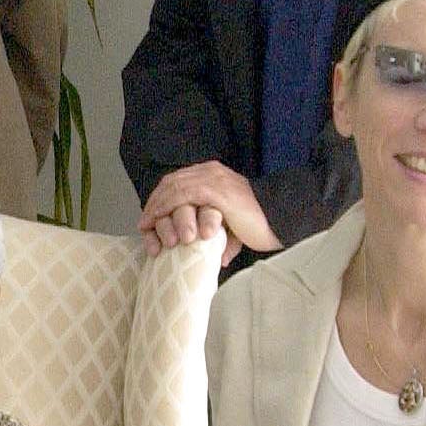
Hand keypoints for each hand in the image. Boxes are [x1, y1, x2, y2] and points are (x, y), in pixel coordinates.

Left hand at [138, 162, 279, 264]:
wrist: (281, 220)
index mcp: (213, 175)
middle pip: (171, 182)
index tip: (148, 218)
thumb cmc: (258, 225)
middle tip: (144, 224)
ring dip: (157, 207)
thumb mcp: (229, 222)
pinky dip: (167, 207)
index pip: (177, 182)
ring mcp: (214, 179)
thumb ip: (215, 229)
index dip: (160, 199)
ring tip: (148, 225)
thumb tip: (207, 252)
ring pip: (174, 188)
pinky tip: (158, 220)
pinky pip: (183, 195)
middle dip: (154, 203)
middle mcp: (211, 172)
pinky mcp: (217, 190)